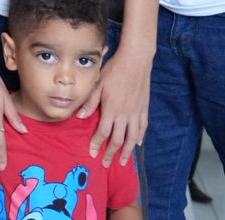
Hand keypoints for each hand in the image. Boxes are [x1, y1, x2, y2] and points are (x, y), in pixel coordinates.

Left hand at [80, 51, 150, 166]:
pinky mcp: (144, 109)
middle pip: (118, 140)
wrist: (136, 60)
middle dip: (111, 153)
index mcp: (112, 109)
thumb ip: (90, 102)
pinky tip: (137, 144)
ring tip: (123, 162)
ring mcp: (137, 113)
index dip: (97, 144)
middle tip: (105, 163)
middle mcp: (125, 114)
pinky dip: (140, 138)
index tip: (92, 153)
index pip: (103, 132)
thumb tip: (79, 117)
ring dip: (127, 151)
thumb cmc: (114, 70)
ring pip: (132, 138)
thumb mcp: (98, 83)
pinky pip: (143, 128)